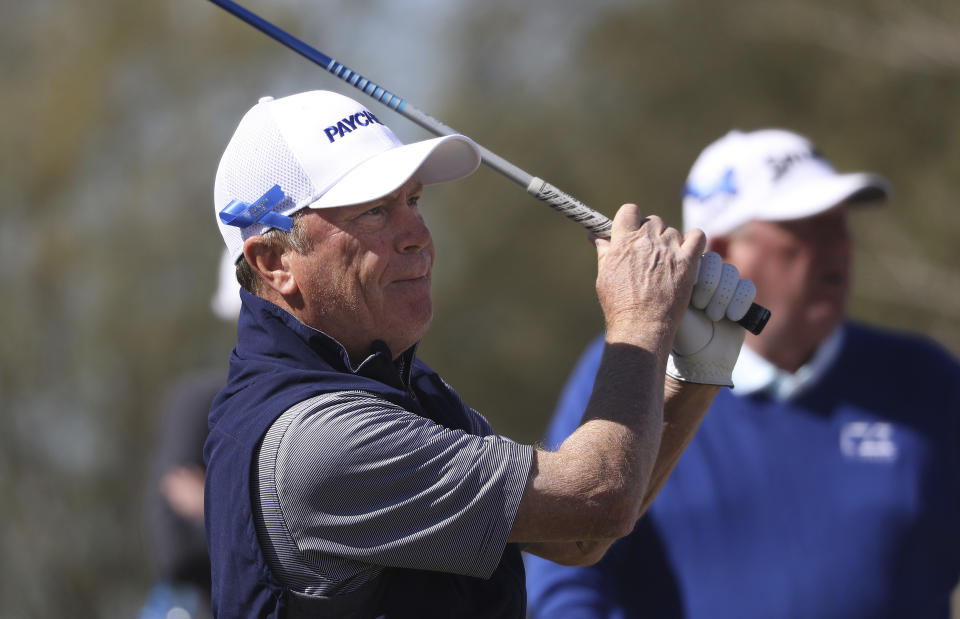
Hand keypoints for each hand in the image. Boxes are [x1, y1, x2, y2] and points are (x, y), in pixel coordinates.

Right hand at [594, 205, 704, 346]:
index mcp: (624, 241)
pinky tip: (688, 249)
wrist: (641, 326)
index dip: (631, 218)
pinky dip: (694, 239)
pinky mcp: (688, 263)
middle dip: (650, 233)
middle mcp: (647, 241)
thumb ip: (604, 251)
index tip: (631, 229)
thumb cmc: (619, 304)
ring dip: (669, 242)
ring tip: (664, 263)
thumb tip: (595, 235)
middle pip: (653, 221)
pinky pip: (698, 237)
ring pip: (672, 231)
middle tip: (648, 252)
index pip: (630, 210)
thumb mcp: (604, 275)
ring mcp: (669, 251)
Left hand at [666, 251, 755, 385]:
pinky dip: (741, 301)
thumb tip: (677, 260)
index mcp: (685, 275)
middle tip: (701, 308)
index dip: (698, 275)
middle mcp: (705, 277)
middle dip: (711, 285)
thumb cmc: (682, 334)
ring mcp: (724, 286)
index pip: (697, 257)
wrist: (700, 358)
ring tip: (713, 317)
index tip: (691, 298)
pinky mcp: (741, 298)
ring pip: (732, 272)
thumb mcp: (673, 308)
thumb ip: (675, 283)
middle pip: (717, 261)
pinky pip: (748, 287)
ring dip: (724, 296)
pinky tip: (731, 317)